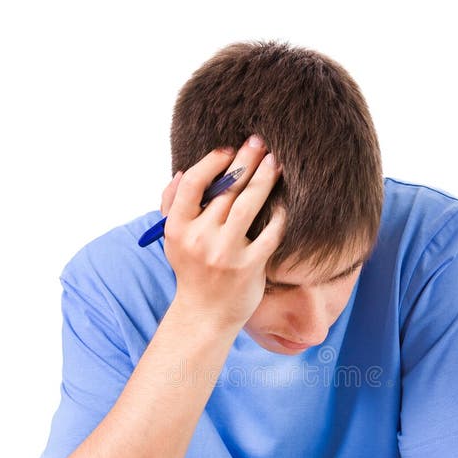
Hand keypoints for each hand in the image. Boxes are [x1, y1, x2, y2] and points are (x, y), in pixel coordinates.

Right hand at [159, 136, 284, 331]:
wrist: (205, 315)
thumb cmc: (192, 271)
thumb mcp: (173, 240)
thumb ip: (172, 206)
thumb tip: (181, 172)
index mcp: (178, 228)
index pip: (193, 183)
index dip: (212, 162)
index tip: (228, 150)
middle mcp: (200, 239)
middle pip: (227, 189)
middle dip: (246, 161)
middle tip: (260, 142)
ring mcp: (225, 253)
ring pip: (249, 204)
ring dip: (265, 178)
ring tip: (276, 162)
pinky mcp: (249, 267)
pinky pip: (270, 233)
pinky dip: (279, 216)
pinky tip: (285, 203)